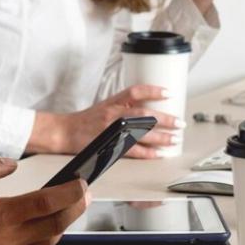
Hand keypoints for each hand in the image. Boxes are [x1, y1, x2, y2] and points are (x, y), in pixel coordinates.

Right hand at [0, 155, 89, 244]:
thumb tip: (11, 164)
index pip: (46, 204)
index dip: (70, 193)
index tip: (82, 184)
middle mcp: (2, 244)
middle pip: (55, 227)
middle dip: (75, 209)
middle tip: (83, 196)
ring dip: (56, 227)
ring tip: (60, 211)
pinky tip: (21, 233)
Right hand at [33, 85, 183, 158]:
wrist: (64, 132)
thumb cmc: (86, 120)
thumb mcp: (105, 106)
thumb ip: (124, 106)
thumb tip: (149, 109)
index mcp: (113, 102)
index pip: (136, 91)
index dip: (153, 91)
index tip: (168, 93)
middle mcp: (114, 114)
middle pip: (143, 113)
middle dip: (164, 118)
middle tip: (180, 122)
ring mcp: (112, 130)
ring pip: (141, 132)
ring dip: (160, 136)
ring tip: (174, 139)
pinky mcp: (110, 145)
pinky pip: (133, 150)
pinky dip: (147, 152)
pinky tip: (158, 154)